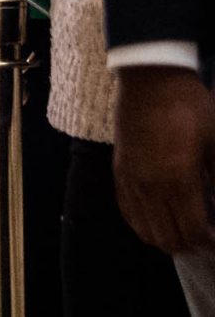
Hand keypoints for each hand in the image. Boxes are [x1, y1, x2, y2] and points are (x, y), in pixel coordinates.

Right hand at [116, 67, 214, 254]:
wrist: (150, 79)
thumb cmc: (190, 107)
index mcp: (178, 179)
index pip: (194, 231)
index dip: (210, 244)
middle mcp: (150, 185)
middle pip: (168, 238)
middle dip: (191, 245)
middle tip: (206, 237)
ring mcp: (131, 179)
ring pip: (144, 230)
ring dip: (167, 237)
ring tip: (184, 230)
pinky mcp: (119, 170)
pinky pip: (127, 210)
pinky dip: (143, 223)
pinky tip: (158, 217)